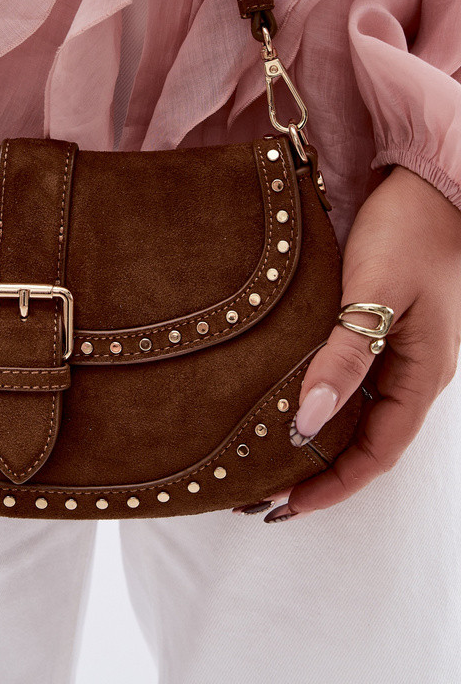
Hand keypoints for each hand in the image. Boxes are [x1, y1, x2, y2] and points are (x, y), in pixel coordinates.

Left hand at [262, 165, 460, 521]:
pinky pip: (352, 377)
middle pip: (365, 440)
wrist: (429, 181)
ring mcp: (400, 349)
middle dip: (318, 471)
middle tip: (260, 490)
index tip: (283, 507)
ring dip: (316, 436)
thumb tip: (306, 424)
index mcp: (422, 375)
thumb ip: (344, 357)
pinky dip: (319, 396)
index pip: (376, 453)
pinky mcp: (382, 325)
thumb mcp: (373, 294)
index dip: (332, 486)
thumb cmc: (408, 231)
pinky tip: (285, 396)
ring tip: (264, 452)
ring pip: (357, 411)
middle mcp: (414, 372)